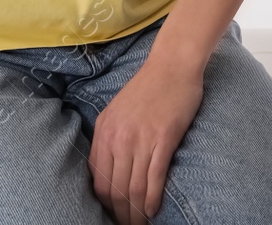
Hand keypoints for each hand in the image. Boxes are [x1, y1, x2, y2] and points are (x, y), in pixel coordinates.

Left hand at [88, 54, 204, 223]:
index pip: (98, 180)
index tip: (113, 213)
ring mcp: (140, 139)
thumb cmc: (149, 86)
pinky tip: (153, 210)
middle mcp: (118, 138)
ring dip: (136, 212)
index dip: (105, 203)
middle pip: (114, 189)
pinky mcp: (162, 139)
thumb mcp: (118, 110)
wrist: (173, 64)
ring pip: (133, 188)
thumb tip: (111, 168)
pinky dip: (152, 199)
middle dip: (120, 213)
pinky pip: (154, 177)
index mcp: (104, 131)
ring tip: (140, 224)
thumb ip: (112, 137)